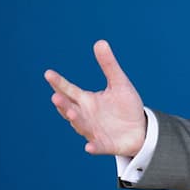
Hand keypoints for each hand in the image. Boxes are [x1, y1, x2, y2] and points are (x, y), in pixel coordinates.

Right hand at [44, 40, 145, 155]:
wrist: (140, 129)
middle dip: (63, 104)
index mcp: (86, 100)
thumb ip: (109, 65)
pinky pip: (98, 146)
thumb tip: (100, 42)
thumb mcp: (119, 83)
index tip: (48, 73)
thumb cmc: (126, 106)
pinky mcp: (105, 144)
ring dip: (76, 121)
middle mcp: (86, 115)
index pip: (69, 90)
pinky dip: (94, 147)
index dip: (59, 83)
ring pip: (81, 126)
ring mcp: (94, 131)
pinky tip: (89, 147)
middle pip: (70, 109)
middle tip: (55, 97)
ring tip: (71, 113)